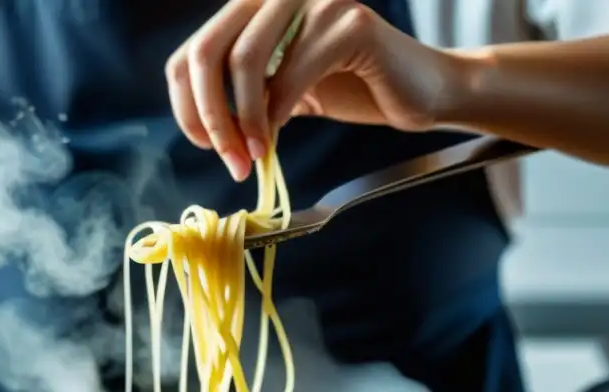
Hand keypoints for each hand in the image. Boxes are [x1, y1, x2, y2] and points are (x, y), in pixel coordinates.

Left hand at [166, 0, 459, 180]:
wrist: (420, 92)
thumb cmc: (354, 89)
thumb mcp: (284, 89)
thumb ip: (246, 95)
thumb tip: (205, 127)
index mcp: (256, 5)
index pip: (195, 49)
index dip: (188, 102)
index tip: (203, 144)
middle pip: (210, 52)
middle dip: (209, 115)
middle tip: (228, 160)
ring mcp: (314, 1)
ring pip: (246, 64)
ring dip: (243, 123)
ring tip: (253, 158)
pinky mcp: (349, 25)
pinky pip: (291, 77)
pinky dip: (274, 117)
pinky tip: (276, 142)